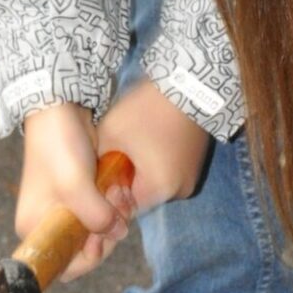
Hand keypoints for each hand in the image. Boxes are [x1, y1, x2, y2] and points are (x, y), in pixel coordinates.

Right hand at [17, 103, 134, 281]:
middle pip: (85, 250)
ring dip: (114, 217)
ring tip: (119, 193)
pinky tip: (119, 189)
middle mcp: (47, 224)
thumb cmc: (59, 147)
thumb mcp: (75, 186)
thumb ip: (95, 217)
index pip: (63, 266)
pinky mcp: (80, 195)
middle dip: (107, 233)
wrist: (61, 109)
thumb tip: (115, 232)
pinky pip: (101, 213)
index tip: (102, 237)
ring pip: (97, 231)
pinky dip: (113, 205)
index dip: (88, 258)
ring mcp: (64, 209)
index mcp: (34, 228)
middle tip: (116, 207)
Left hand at [96, 78, 210, 212]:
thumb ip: (100, 163)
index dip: (110, 192)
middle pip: (142, 196)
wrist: (189, 85)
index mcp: (160, 190)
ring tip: (132, 146)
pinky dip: (156, 162)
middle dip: (126, 180)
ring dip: (141, 171)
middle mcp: (180, 191)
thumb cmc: (146, 111)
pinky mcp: (196, 163)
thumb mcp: (111, 134)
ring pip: (155, 183)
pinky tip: (148, 142)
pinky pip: (169, 172)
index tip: (102, 171)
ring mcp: (191, 177)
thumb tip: (96, 177)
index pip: (126, 208)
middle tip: (115, 155)